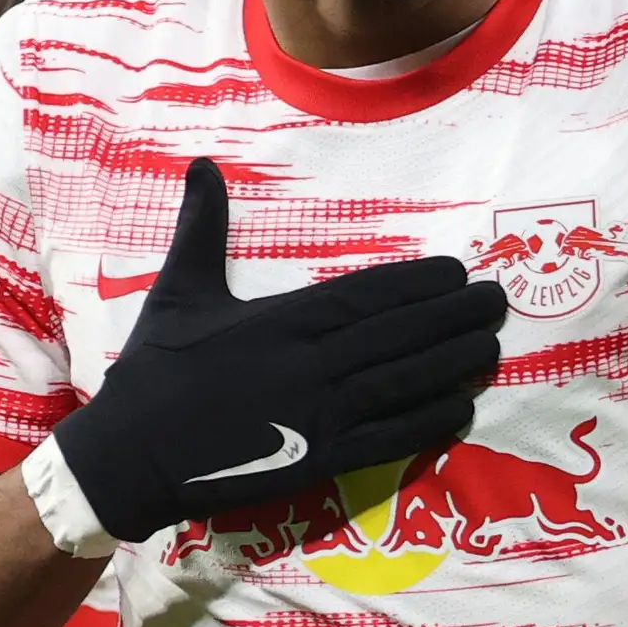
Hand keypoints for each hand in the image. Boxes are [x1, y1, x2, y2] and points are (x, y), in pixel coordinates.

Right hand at [51, 157, 506, 542]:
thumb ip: (202, 228)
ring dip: (455, 363)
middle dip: (455, 316)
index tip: (457, 272)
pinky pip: (389, 439)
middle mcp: (310, 364)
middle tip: (498, 300)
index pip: (369, 295)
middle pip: (400, 335)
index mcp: (281, 320)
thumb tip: (201, 166)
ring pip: (405, 382)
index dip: (420, 284)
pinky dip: (429, 422)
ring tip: (493, 344)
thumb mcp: (179, 290)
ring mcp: (318, 415)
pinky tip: (461, 407)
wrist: (129, 456)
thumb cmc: (153, 372)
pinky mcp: (317, 460)